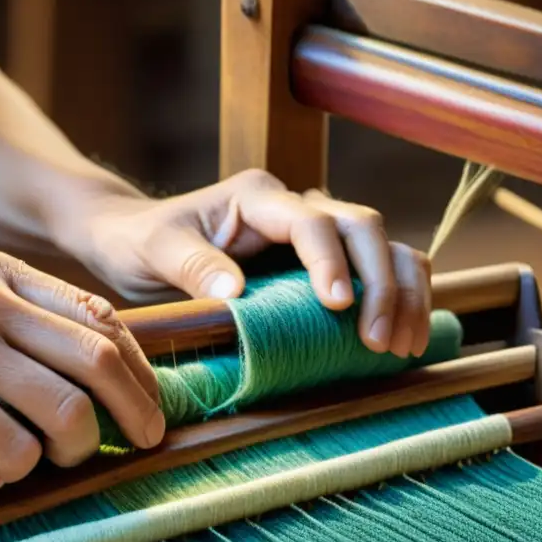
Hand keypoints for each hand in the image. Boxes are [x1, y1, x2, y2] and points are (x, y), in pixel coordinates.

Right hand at [0, 250, 163, 493]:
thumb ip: (38, 301)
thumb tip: (113, 348)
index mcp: (3, 283)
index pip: (103, 338)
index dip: (141, 388)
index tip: (151, 422)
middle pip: (79, 395)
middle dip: (103, 437)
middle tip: (94, 453)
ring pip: (25, 445)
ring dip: (32, 467)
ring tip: (14, 460)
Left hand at [75, 170, 431, 357]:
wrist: (137, 240)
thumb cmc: (142, 242)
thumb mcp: (156, 251)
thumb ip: (193, 266)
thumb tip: (235, 293)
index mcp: (256, 197)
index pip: (310, 220)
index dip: (331, 261)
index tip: (338, 306)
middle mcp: (293, 206)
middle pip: (362, 227)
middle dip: (380, 281)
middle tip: (378, 340)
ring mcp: (312, 231)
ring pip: (382, 245)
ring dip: (403, 291)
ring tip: (403, 344)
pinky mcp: (320, 259)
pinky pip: (375, 268)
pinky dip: (398, 296)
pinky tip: (404, 335)